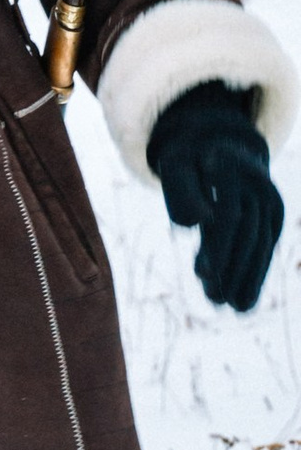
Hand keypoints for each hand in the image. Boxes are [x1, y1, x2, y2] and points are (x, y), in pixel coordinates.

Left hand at [147, 82, 284, 311]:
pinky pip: (267, 245)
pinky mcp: (274, 214)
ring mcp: (270, 199)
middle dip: (232, 269)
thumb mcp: (176, 165)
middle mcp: (258, 185)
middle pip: (247, 233)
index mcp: (232, 170)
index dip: (216, 247)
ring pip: (261, 243)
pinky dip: (256, 271)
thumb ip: (181, 192)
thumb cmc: (190, 157)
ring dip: (248, 277)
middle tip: (216, 301)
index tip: (202, 275)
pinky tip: (245, 298)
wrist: (222, 141)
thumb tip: (197, 223)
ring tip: (235, 308)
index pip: (228, 215)